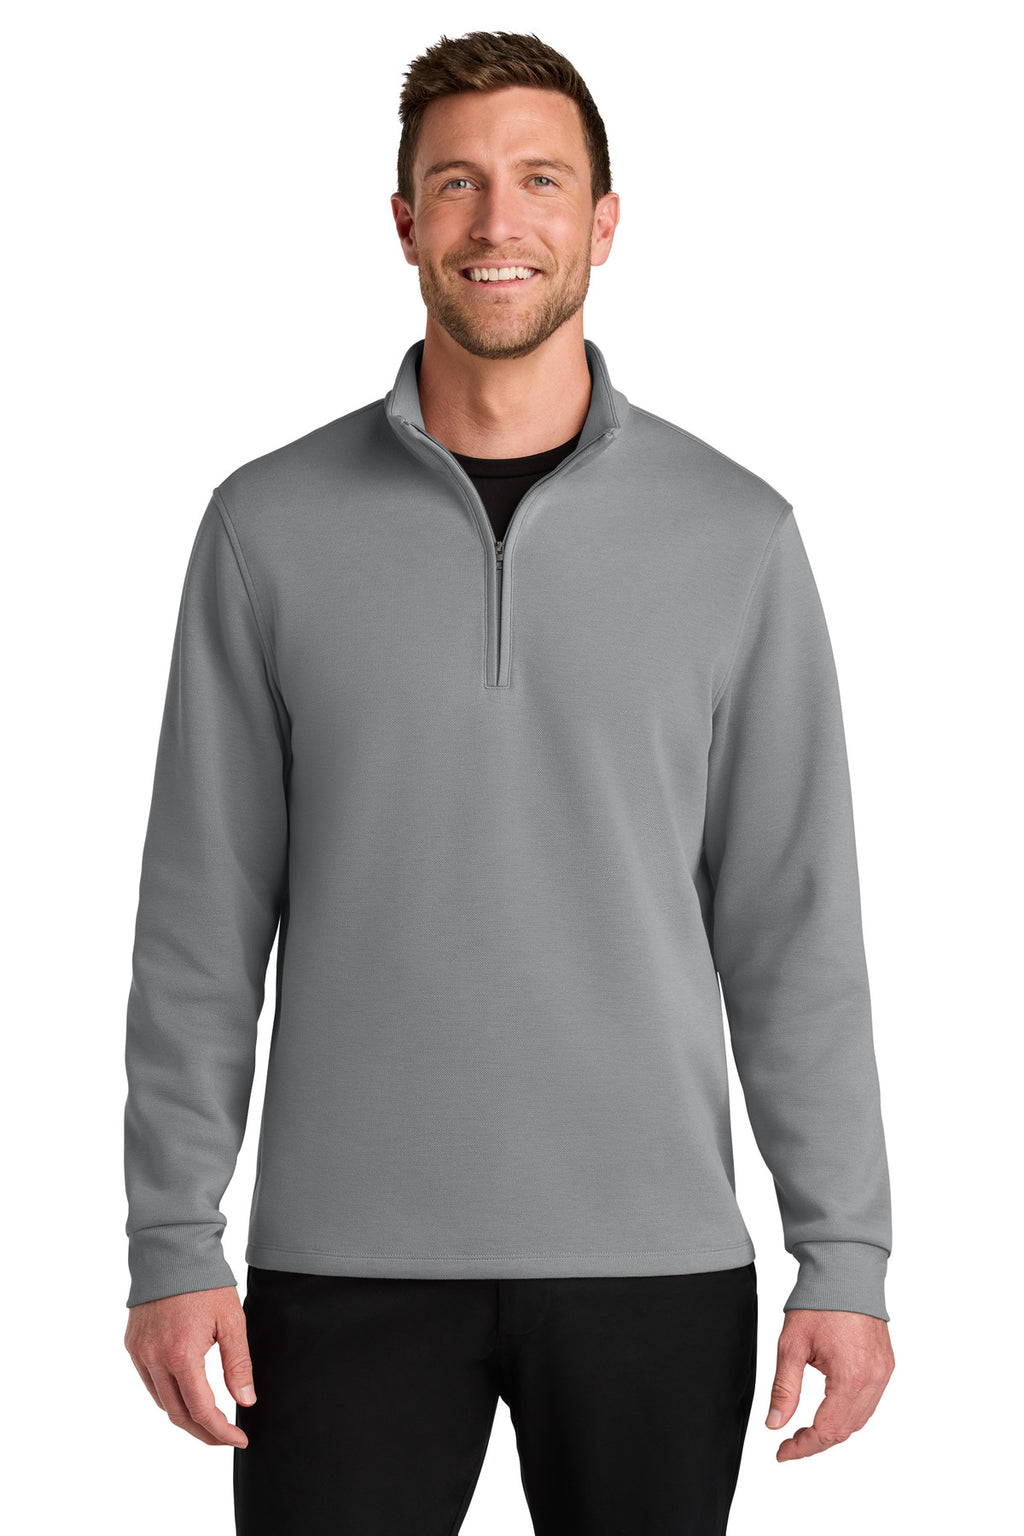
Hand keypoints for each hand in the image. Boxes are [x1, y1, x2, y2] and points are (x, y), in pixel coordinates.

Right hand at [124, 1285, 255, 1447]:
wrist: (172, 1249)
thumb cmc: (206, 1282)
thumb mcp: (232, 1321)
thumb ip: (238, 1364)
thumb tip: (246, 1401)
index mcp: (182, 1355)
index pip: (201, 1410)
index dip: (221, 1431)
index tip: (239, 1439)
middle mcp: (155, 1359)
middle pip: (178, 1415)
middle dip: (204, 1432)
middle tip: (226, 1437)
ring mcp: (140, 1353)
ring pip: (161, 1402)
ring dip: (185, 1417)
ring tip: (210, 1420)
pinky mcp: (132, 1345)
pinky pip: (149, 1383)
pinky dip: (168, 1395)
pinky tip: (186, 1393)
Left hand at [765, 1308, 894, 1460]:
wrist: (845, 1269)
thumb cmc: (818, 1301)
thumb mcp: (791, 1345)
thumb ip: (784, 1389)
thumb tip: (775, 1424)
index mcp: (849, 1377)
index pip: (827, 1431)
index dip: (803, 1447)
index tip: (782, 1452)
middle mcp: (873, 1379)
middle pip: (845, 1430)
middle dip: (816, 1441)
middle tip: (789, 1442)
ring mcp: (883, 1372)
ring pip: (859, 1419)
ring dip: (833, 1429)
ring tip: (805, 1429)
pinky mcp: (886, 1365)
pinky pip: (870, 1402)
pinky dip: (849, 1412)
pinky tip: (829, 1409)